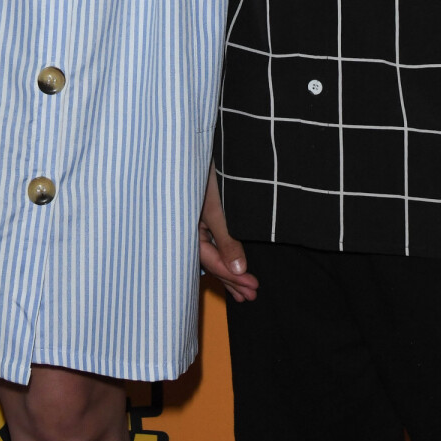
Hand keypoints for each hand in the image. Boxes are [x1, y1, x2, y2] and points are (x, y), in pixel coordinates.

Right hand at [199, 165, 258, 302]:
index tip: (252, 287)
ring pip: (213, 254)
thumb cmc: (207, 174)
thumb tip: (239, 269)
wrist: (201, 144)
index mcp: (187, 229)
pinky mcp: (204, 216)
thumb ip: (227, 239)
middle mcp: (190, 228)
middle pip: (211, 260)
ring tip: (243, 293)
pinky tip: (232, 268)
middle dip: (232, 279)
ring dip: (229, 273)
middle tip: (251, 296)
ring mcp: (197, 223)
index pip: (211, 259)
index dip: (232, 275)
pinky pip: (213, 243)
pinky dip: (225, 257)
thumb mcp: (218, 209)